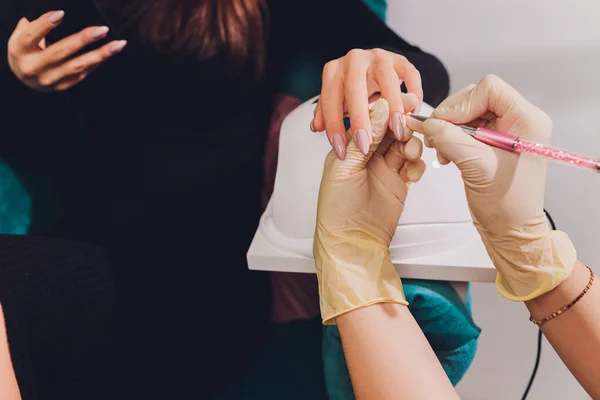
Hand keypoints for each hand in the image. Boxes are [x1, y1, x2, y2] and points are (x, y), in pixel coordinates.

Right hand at [7, 11, 126, 91]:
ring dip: (100, 55)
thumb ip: (36, 26)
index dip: (45, 24)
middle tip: (102, 30)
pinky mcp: (62, 86)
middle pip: (59, 52)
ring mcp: (49, 80)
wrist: (24, 78)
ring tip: (118, 45)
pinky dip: (97, 62)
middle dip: (83, 40)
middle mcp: (33, 68)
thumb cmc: (26, 49)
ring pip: (77, 66)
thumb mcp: (22, 36)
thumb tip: (59, 15)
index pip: (31, 36)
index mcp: (19, 50)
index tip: (62, 13)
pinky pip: (83, 73)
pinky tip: (110, 53)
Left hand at [312, 48, 422, 159]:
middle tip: (365, 145)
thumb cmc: (352, 91)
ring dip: (393, 107)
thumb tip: (316, 127)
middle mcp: (354, 60)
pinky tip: (412, 115)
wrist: (373, 69)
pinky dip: (414, 94)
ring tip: (396, 131)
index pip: (329, 98)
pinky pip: (410, 75)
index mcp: (334, 71)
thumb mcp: (336, 102)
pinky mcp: (400, 60)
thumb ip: (326, 114)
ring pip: (386, 78)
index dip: (334, 126)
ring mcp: (378, 57)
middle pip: (355, 87)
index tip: (341, 150)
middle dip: (360, 118)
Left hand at [314, 98, 425, 323]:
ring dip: (411, 144)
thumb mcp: (346, 167)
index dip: (386, 109)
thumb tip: (380, 107)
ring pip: (404, 144)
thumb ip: (365, 136)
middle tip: (414, 121)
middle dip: (403, 123)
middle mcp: (366, 155)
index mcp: (349, 146)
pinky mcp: (398, 183)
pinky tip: (412, 172)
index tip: (401, 100)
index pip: (370, 119)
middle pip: (390, 128)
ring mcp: (384, 169)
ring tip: (410, 153)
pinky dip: (417, 164)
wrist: (352, 244)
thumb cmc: (337, 211)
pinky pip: (413, 164)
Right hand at [406, 74, 576, 300]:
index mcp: (526, 120)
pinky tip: (446, 155)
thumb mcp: (476, 167)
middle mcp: (518, 120)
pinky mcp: (491, 141)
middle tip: (437, 137)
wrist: (511, 231)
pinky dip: (450, 137)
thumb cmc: (507, 205)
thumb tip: (425, 122)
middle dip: (451, 116)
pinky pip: (465, 127)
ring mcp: (504, 130)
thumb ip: (450, 139)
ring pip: (467, 111)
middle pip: (475, 97)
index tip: (444, 124)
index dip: (462, 103)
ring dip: (448, 128)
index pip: (489, 88)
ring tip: (441, 151)